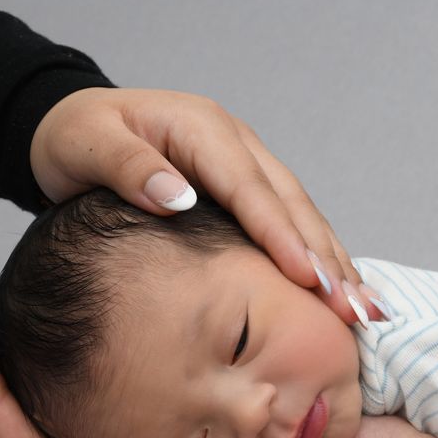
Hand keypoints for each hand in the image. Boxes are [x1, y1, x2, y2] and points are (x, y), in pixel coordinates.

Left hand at [29, 87, 380, 324]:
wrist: (73, 128)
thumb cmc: (77, 138)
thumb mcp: (87, 145)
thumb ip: (128, 167)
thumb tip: (176, 198)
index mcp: (202, 129)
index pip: (250, 188)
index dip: (282, 236)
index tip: (309, 280)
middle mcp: (234, 144)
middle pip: (291, 204)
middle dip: (326, 258)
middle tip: (355, 310)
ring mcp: (245, 164)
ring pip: (300, 214)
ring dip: (334, 263)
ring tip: (364, 310)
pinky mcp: (245, 187)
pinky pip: (288, 222)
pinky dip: (316, 258)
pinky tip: (339, 291)